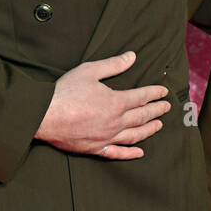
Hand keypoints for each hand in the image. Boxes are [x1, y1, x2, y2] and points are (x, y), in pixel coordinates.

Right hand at [34, 51, 170, 158]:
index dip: (154, 93)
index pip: (141, 97)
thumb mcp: (90, 71)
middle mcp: (116, 122)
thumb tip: (132, 56)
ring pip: (134, 135)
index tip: (163, 92)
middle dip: (156, 111)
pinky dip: (130, 153)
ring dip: (149, 130)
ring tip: (158, 126)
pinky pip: (118, 153)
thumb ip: (113, 65)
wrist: (44, 115)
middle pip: (142, 116)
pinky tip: (139, 153)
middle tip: (166, 108)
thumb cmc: (66, 91)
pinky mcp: (96, 149)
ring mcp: (107, 137)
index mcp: (116, 102)